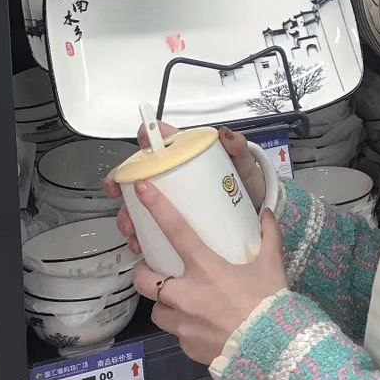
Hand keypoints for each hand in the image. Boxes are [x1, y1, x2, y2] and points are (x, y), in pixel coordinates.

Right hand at [105, 122, 267, 253]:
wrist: (254, 214)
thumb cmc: (244, 184)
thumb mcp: (243, 165)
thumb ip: (238, 147)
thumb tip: (226, 135)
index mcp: (186, 156)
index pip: (159, 142)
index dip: (143, 144)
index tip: (136, 157)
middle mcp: (174, 176)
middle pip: (139, 175)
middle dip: (124, 189)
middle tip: (125, 201)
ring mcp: (171, 200)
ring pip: (139, 204)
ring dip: (129, 216)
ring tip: (133, 230)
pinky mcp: (173, 223)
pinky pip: (149, 228)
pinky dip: (140, 237)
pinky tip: (141, 244)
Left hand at [131, 181, 287, 364]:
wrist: (272, 351)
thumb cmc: (269, 304)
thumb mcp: (272, 266)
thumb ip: (269, 237)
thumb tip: (266, 214)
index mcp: (205, 268)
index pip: (176, 230)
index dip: (157, 208)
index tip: (141, 190)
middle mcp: (185, 294)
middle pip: (143, 280)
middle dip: (143, 274)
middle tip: (157, 270)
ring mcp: (182, 324)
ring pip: (157, 311)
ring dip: (164, 304)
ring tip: (182, 303)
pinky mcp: (186, 347)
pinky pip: (177, 334)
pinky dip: (185, 328)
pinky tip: (203, 327)